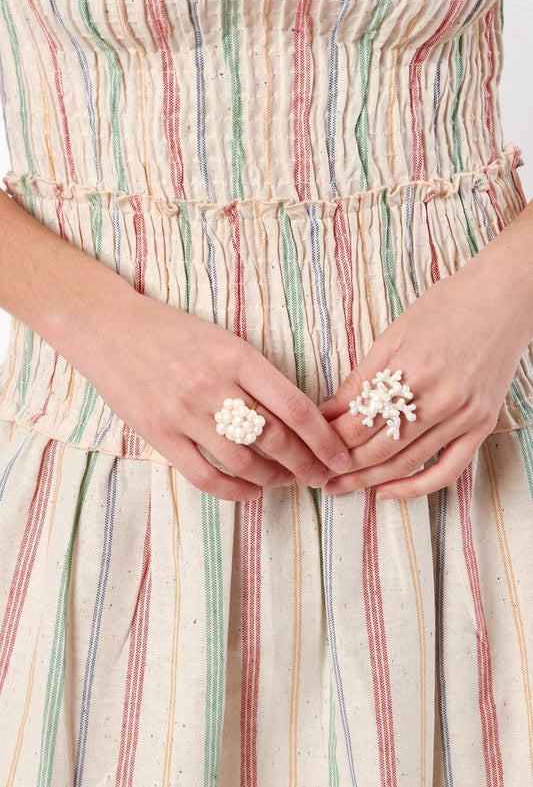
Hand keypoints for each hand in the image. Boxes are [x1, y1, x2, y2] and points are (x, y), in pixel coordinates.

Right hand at [70, 289, 350, 500]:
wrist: (111, 329)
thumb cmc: (174, 333)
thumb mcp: (224, 340)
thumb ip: (258, 376)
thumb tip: (298, 418)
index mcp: (238, 356)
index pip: (296, 407)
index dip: (325, 439)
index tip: (340, 456)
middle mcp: (214, 385)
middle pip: (276, 439)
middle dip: (306, 465)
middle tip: (319, 477)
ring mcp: (184, 413)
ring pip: (245, 462)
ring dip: (273, 479)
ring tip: (285, 480)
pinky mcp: (160, 435)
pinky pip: (206, 477)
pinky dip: (235, 491)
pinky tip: (251, 491)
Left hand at [318, 236, 532, 499]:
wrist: (505, 298)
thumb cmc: (446, 306)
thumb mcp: (394, 335)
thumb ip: (361, 380)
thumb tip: (327, 413)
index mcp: (411, 370)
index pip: (358, 422)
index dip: (328, 439)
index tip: (309, 446)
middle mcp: (440, 397)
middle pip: (378, 448)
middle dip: (341, 466)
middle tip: (316, 474)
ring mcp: (465, 415)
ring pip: (406, 462)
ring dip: (368, 480)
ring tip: (340, 486)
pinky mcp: (483, 425)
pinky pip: (447, 470)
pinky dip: (415, 487)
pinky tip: (386, 492)